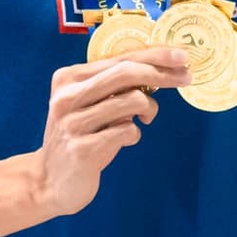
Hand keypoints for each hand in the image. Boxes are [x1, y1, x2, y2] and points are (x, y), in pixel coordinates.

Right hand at [32, 47, 189, 215]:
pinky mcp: (82, 149)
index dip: (155, 55)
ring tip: (144, 120)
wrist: (50, 180)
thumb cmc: (80, 137)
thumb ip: (115, 86)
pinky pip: (127, 131)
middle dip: (162, 74)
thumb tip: (161, 69)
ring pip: (132, 102)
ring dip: (149, 110)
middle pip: (126, 73)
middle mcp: (67, 96)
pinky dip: (134, 135)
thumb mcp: (89, 104)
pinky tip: (123, 140)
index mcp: (69, 78)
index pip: (119, 58)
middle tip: (186, 79)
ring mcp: (73, 123)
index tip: (183, 56)